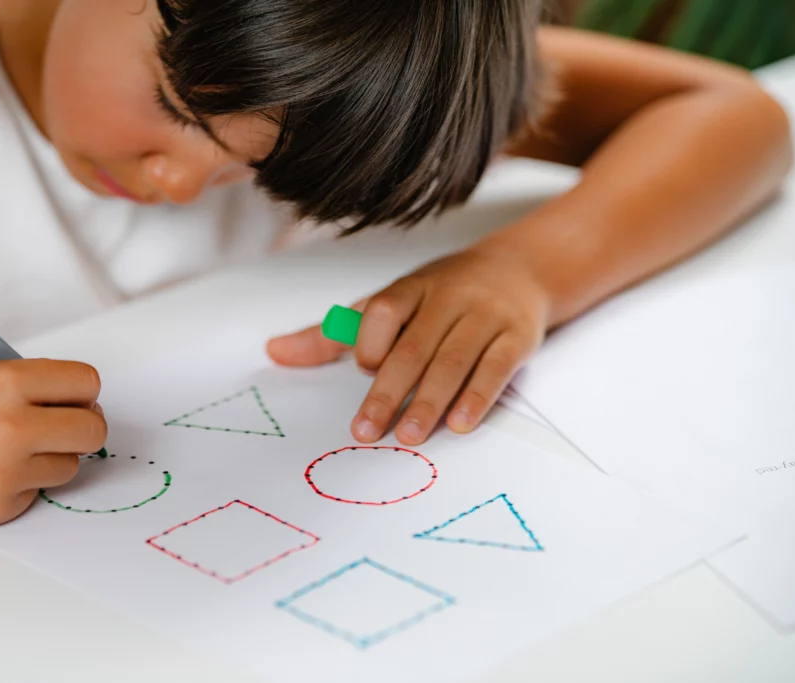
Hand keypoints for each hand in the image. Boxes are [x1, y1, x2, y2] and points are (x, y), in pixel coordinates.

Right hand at [0, 360, 106, 527]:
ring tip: (10, 446)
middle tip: (62, 423)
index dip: (81, 389)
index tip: (74, 394)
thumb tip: (80, 402)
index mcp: (7, 383)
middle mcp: (11, 430)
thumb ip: (31, 385)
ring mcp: (5, 475)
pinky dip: (22, 483)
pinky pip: (37, 493)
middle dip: (82, 424)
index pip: (87, 383)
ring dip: (51, 456)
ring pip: (69, 466)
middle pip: (92, 430)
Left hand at [267, 245, 548, 444]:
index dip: (371, 339)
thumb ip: (333, 334)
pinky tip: (460, 423)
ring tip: (408, 436)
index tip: (362, 369)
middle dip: (389, 391)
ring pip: (453, 360)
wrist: (521, 270)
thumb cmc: (441, 296)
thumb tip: (274, 352)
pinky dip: (477, 397)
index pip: (386, 308)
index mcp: (411, 288)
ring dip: (429, 402)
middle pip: (415, 345)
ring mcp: (485, 316)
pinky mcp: (517, 337)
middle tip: (367, 431)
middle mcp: (449, 298)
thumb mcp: (387, 305)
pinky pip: (496, 368)